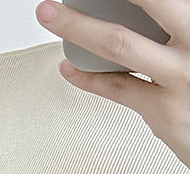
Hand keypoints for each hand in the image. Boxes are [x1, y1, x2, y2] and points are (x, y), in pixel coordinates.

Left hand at [36, 0, 189, 166]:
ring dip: (78, 27)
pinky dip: (88, 77)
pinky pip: (118, 88)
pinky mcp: (164, 110)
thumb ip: (181, 28)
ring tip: (50, 15)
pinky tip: (68, 66)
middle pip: (148, 3)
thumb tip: (150, 12)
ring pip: (119, 45)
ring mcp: (180, 78)